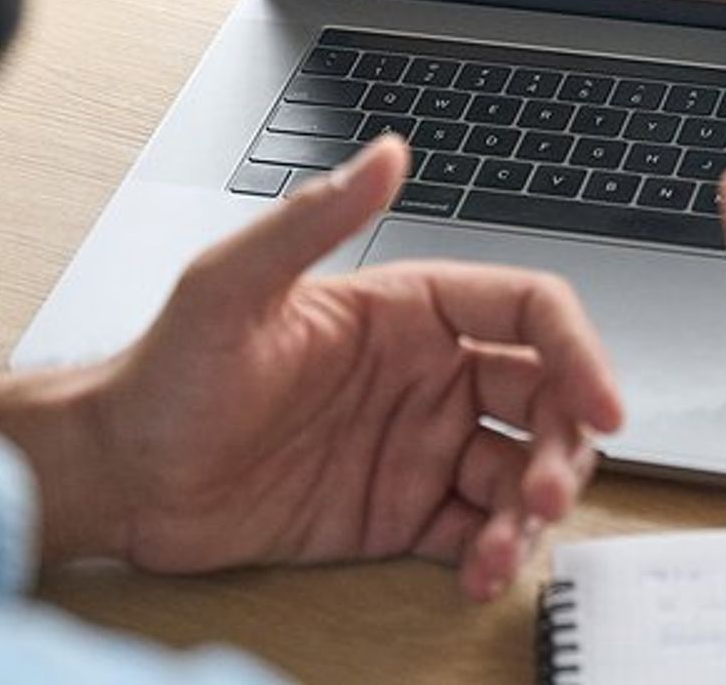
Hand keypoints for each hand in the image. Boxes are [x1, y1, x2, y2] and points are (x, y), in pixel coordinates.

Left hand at [71, 137, 622, 598]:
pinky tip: (478, 573)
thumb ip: (315, 218)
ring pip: (522, 470)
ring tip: (504, 548)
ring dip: (535, 509)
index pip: (526, 310)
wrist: (123, 476)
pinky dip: (495, 554)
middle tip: (548, 494)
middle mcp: (426, 374)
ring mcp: (417, 445)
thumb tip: (388, 152)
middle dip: (568, 444)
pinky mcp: (399, 512)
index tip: (602, 402)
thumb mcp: (232, 286)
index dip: (579, 350)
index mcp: (405, 311)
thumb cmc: (168, 372)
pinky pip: (476, 530)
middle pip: (544, 395)